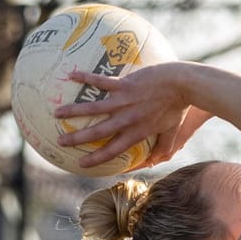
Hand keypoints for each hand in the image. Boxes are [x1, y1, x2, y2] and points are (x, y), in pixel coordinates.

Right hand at [60, 62, 202, 172]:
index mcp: (136, 132)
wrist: (183, 84)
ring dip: (73, 111)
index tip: (81, 164)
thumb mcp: (172, 131)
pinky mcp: (124, 84)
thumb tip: (156, 161)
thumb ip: (163, 147)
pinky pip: (100, 81)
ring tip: (57, 113)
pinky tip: (70, 74)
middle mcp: (126, 119)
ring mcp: (123, 101)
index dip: (96, 158)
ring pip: (92, 108)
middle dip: (77, 139)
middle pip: (96, 132)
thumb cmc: (179, 107)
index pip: (112, 150)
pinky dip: (85, 78)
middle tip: (61, 141)